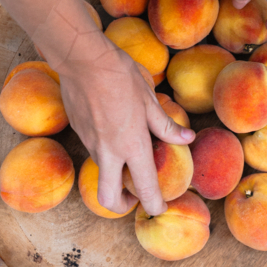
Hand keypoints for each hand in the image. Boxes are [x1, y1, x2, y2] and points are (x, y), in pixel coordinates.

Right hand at [58, 40, 194, 215]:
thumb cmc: (120, 75)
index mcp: (131, 145)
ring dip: (115, 175)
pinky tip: (115, 131)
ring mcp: (90, 144)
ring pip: (102, 173)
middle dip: (122, 205)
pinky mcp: (79, 133)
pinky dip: (106, 153)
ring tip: (130, 155)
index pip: (145, 188)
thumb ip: (166, 125)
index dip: (155, 204)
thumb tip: (187, 139)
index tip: (161, 207)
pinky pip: (94, 152)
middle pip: (108, 199)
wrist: (82, 59)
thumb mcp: (149, 99)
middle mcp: (108, 152)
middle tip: (135, 195)